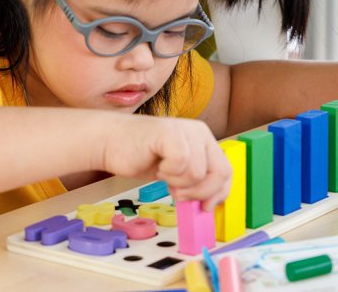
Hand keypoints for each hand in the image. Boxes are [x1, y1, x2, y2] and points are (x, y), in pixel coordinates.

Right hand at [101, 116, 231, 210]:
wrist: (111, 142)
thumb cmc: (141, 156)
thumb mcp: (176, 172)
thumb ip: (195, 182)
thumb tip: (209, 204)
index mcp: (204, 140)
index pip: (226, 171)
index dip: (219, 193)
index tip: (205, 207)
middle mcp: (199, 132)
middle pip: (219, 173)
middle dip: (200, 192)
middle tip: (178, 193)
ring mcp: (186, 130)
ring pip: (198, 173)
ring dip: (177, 182)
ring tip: (163, 172)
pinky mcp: (170, 133)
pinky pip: (182, 164)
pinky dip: (168, 172)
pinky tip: (158, 165)